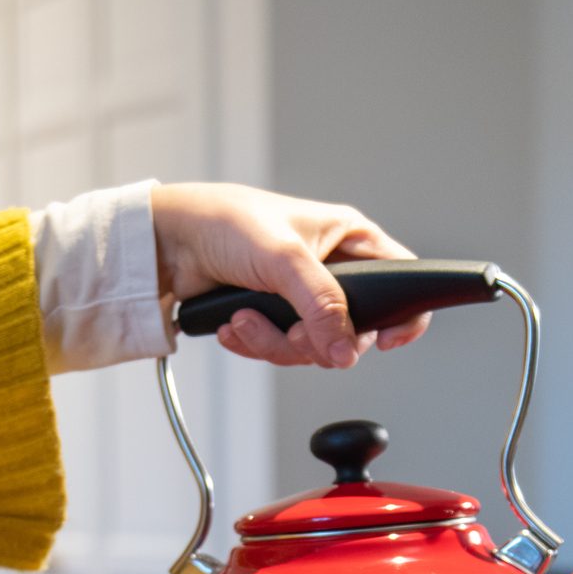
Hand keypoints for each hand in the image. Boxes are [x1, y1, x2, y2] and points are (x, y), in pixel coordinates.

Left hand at [151, 182, 432, 369]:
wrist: (169, 242)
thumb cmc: (226, 222)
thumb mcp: (283, 258)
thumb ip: (320, 304)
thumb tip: (344, 350)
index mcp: (349, 239)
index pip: (400, 280)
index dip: (403, 316)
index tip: (385, 340)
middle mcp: (331, 269)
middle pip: (352, 331)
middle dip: (316, 340)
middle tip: (292, 331)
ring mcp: (301, 297)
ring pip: (314, 347)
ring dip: (276, 343)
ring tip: (245, 320)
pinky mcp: (273, 318)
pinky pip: (280, 350)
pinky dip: (255, 344)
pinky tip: (234, 325)